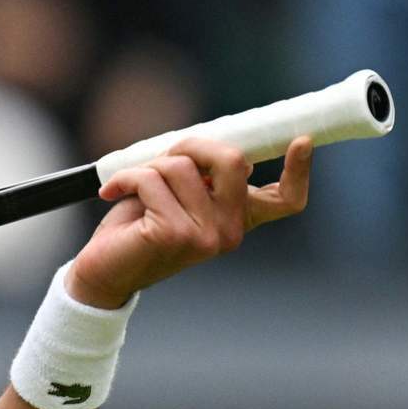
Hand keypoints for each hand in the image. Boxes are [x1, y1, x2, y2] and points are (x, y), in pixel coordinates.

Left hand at [67, 136, 312, 309]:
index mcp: (238, 218)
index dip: (300, 171)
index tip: (302, 140)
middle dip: (192, 144)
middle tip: (161, 159)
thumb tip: (221, 150)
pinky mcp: (174, 234)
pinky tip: (113, 194)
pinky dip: (125, 178)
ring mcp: (206, 236)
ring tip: (134, 189)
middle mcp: (230, 231)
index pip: (286, 201)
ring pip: (181, 165)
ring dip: (149, 166)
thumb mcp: (179, 191)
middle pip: (233, 160)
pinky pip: (150, 178)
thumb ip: (202, 173)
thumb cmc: (139, 222)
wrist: (104, 268)